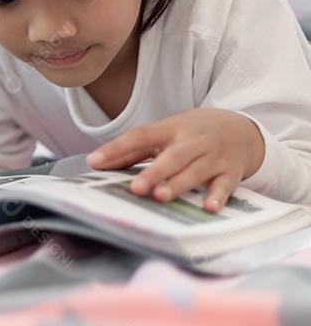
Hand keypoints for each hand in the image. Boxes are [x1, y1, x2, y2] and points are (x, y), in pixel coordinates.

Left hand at [85, 107, 265, 212]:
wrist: (241, 128)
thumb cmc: (192, 133)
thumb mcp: (164, 133)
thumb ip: (134, 150)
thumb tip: (98, 163)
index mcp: (170, 129)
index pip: (140, 136)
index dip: (117, 148)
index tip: (94, 161)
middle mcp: (192, 141)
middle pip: (172, 156)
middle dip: (153, 173)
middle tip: (135, 188)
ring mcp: (213, 157)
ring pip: (195, 171)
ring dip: (178, 184)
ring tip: (160, 196)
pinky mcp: (231, 172)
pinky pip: (225, 185)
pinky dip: (218, 197)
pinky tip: (208, 208)